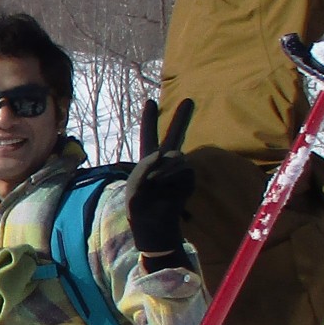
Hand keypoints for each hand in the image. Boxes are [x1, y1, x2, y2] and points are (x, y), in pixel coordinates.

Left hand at [126, 97, 196, 257]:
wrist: (154, 224)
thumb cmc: (139, 205)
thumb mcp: (134, 184)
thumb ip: (146, 165)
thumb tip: (165, 154)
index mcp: (147, 161)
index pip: (148, 136)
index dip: (149, 120)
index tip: (150, 101)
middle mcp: (164, 162)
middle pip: (173, 135)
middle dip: (181, 118)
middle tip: (189, 100)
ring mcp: (178, 170)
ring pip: (175, 155)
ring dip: (163, 167)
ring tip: (154, 182)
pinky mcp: (188, 178)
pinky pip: (183, 168)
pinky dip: (171, 174)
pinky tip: (164, 185)